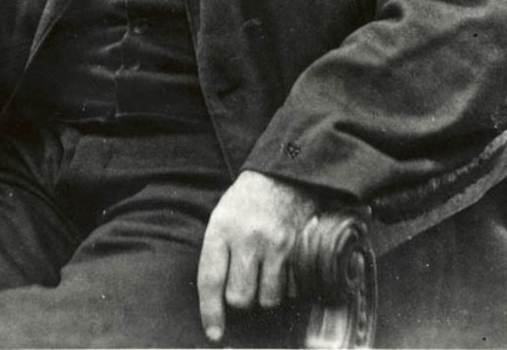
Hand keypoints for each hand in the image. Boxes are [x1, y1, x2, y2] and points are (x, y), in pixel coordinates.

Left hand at [197, 170, 319, 342]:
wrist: (285, 174)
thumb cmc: (248, 199)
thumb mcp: (223, 216)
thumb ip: (217, 252)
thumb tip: (215, 298)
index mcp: (221, 228)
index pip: (210, 280)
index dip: (210, 312)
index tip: (214, 333)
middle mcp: (246, 237)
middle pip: (240, 297)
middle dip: (241, 299)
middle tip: (245, 281)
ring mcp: (273, 244)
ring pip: (267, 299)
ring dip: (265, 295)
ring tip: (264, 272)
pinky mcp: (296, 249)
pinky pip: (290, 290)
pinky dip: (286, 287)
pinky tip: (282, 268)